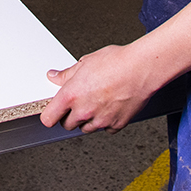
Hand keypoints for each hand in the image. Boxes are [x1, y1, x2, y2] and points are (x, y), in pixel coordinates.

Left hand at [40, 42, 154, 133]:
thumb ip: (67, 74)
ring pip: (86, 128)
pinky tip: (109, 106)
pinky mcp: (116, 125)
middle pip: (67, 125)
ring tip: (96, 101)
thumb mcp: (85, 62)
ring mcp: (100, 120)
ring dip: (87, 119)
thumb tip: (55, 76)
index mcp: (72, 95)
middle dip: (69, 115)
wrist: (141, 68)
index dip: (49, 114)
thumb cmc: (116, 62)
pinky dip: (105, 121)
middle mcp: (84, 111)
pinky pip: (105, 129)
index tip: (52, 111)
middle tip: (77, 101)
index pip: (49, 118)